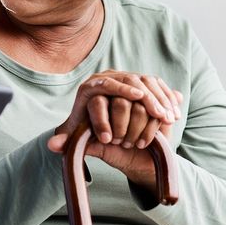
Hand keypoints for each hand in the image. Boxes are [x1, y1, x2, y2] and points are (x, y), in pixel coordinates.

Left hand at [48, 71, 181, 189]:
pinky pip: (158, 85)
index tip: (136, 97)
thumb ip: (68, 143)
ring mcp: (127, 78)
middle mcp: (107, 78)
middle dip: (145, 97)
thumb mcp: (82, 141)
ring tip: (166, 117)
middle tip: (157, 113)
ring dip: (159, 99)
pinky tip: (173, 114)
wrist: (114, 134)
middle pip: (129, 80)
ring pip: (146, 81)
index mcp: (89, 89)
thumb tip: (52, 145)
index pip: (103, 84)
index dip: (120, 89)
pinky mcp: (144, 83)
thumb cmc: (95, 138)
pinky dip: (167, 99)